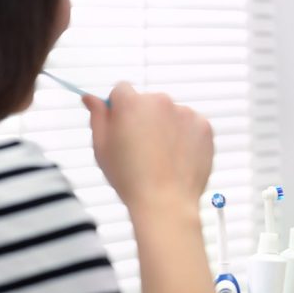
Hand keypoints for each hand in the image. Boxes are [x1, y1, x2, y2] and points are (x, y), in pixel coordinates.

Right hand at [82, 83, 213, 211]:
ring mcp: (185, 112)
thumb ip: (98, 117)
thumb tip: (90, 97)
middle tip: (142, 149)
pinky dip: (186, 136)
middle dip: (144, 118)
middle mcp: (160, 101)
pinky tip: (178, 158)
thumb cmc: (129, 178)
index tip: (121, 128)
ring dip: (166, 127)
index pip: (121, 90)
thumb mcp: (102, 147)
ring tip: (162, 157)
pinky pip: (190, 125)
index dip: (119, 109)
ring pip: (171, 114)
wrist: (166, 202)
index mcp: (131, 103)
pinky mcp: (204, 125)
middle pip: (148, 102)